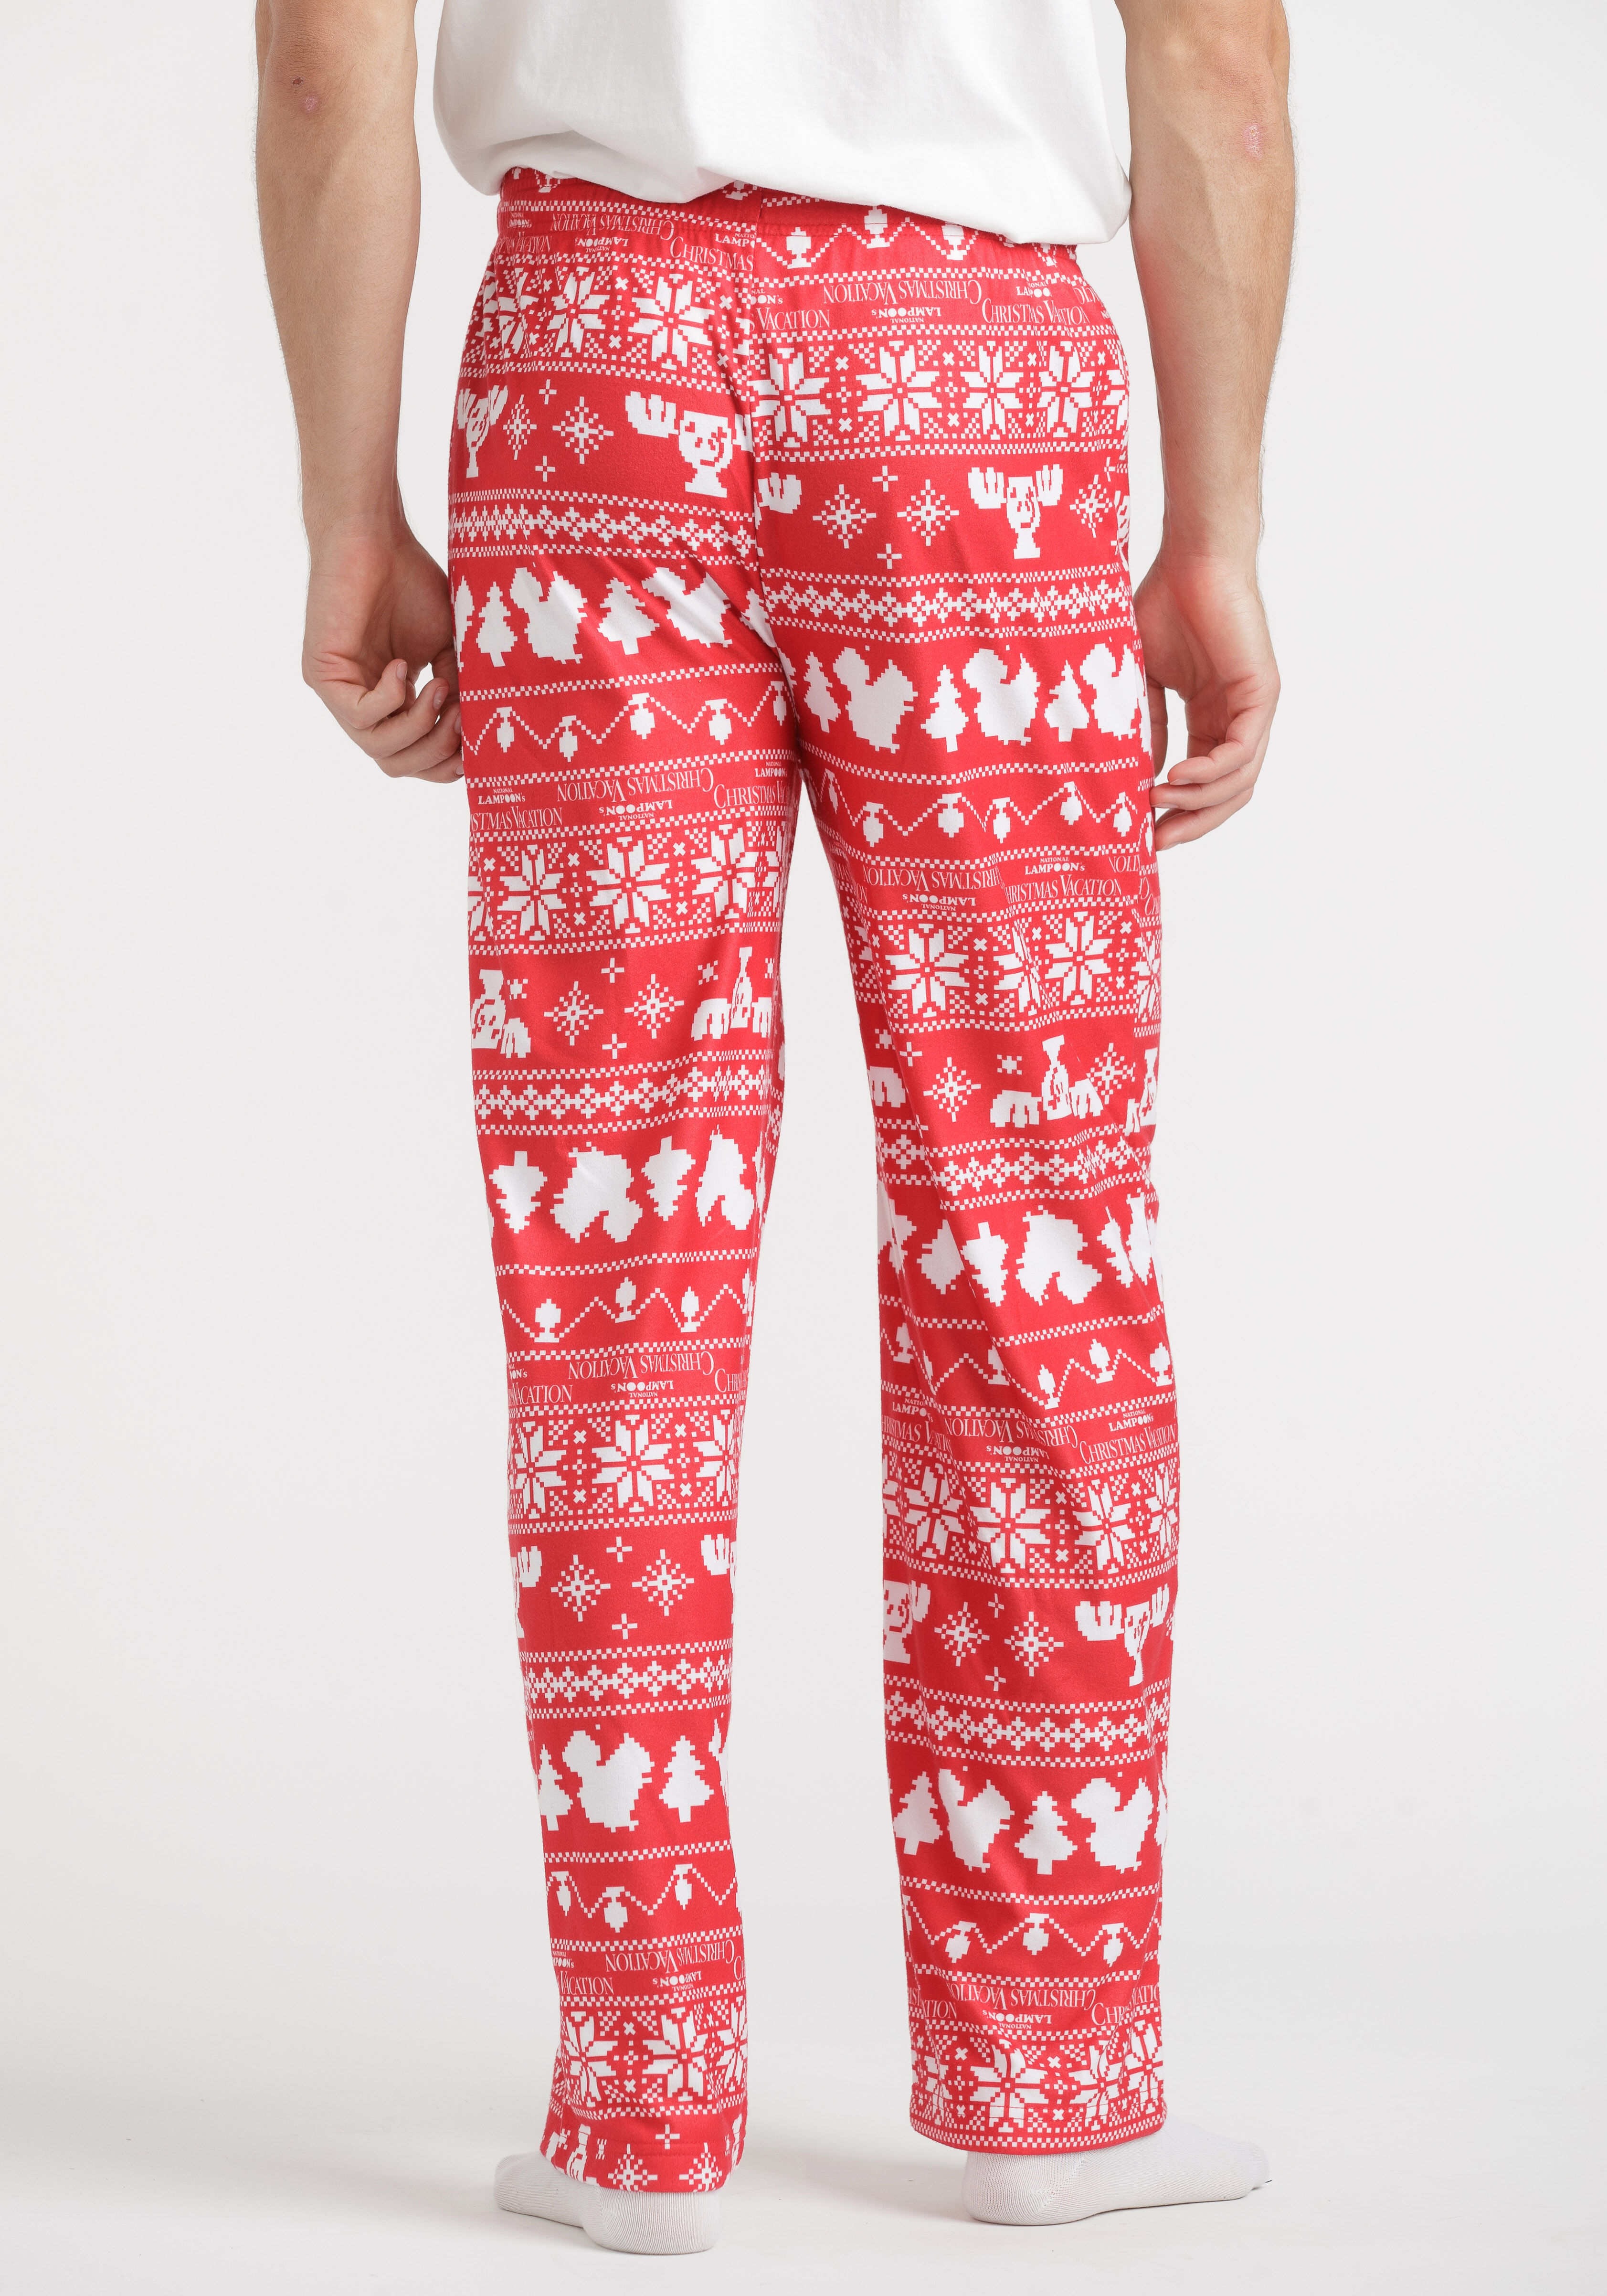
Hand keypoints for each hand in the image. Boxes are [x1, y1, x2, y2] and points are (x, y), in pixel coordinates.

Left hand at [302, 521, 462, 782]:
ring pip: (378, 749)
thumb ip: (456, 689)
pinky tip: (404, 666)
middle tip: (460, 714)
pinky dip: (392, 699)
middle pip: (395, 765)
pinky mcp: (322, 675)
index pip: (412, 758)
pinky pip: (360, 716)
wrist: (374, 535)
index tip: (476, 742)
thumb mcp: (446, 646)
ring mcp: (339, 693)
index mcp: (389, 701)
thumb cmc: (410, 580)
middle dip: (436, 751)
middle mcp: (360, 703)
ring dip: (419, 727)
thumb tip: (476, 730)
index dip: (445, 763)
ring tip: (440, 686)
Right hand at [1133, 554, 1278, 848]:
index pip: (1202, 782)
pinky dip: (1211, 772)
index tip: (1140, 830)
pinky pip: (1242, 751)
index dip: (1176, 812)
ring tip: (1159, 801)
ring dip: (1197, 801)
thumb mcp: (1144, 680)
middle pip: (1226, 795)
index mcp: (1210, 717)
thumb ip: (1148, 727)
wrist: (1192, 559)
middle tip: (1156, 842)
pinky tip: (1178, 777)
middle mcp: (1236, 718)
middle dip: (1191, 823)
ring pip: (1237, 781)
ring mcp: (1252, 708)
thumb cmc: (1164, 604)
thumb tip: (1144, 775)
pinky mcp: (1262, 693)